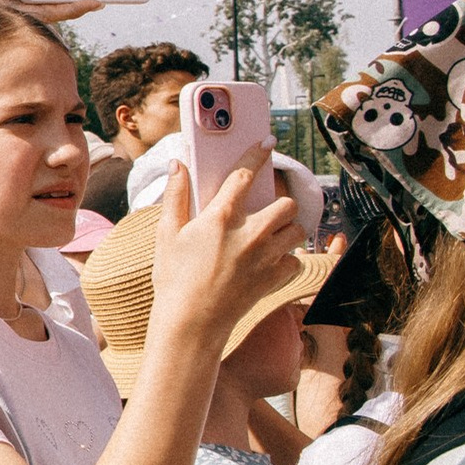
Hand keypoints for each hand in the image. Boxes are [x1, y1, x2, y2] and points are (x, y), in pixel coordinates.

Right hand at [147, 148, 305, 351]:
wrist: (191, 322)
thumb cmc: (174, 278)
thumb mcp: (167, 233)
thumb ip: (176, 195)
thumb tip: (178, 165)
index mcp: (221, 217)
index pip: (245, 175)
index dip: (257, 154)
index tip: (267, 142)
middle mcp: (250, 233)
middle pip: (286, 203)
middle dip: (279, 204)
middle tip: (264, 212)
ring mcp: (266, 256)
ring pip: (297, 230)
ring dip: (286, 230)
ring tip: (269, 237)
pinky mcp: (276, 278)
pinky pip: (295, 260)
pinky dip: (286, 259)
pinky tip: (269, 262)